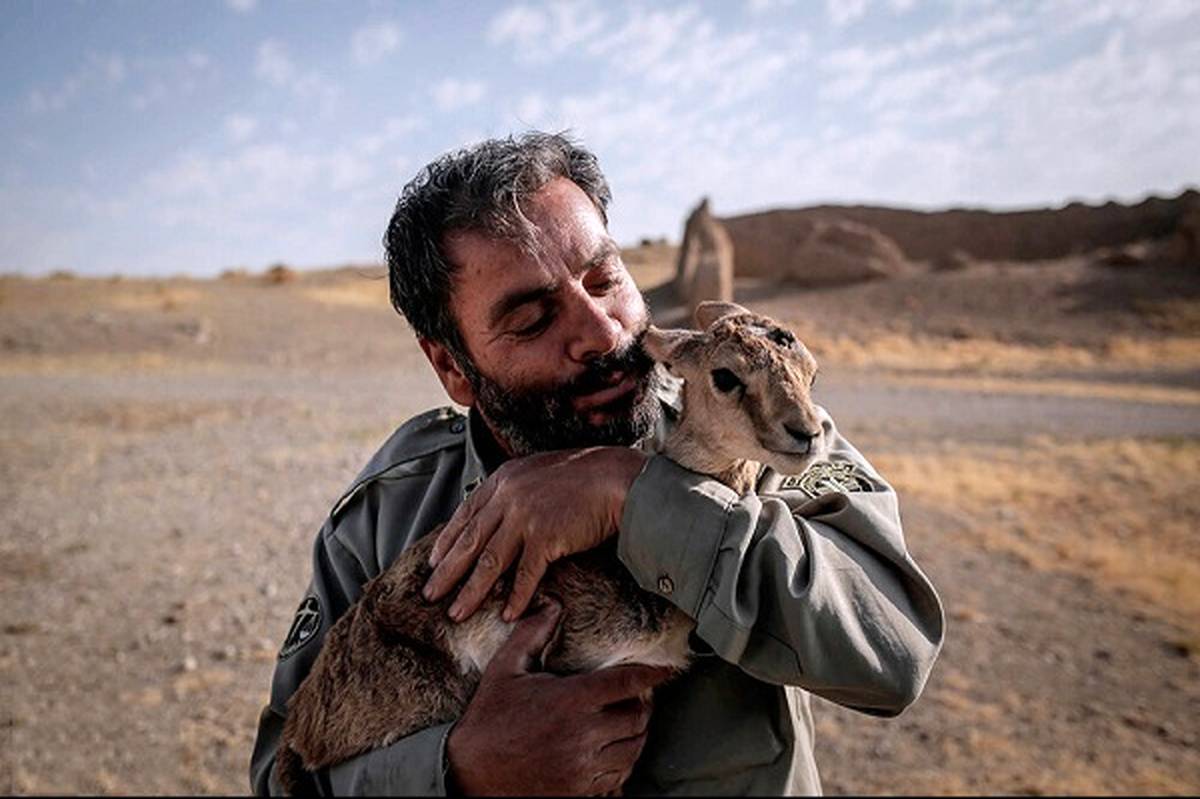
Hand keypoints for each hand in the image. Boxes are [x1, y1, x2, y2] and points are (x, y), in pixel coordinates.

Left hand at [423, 446, 647, 621]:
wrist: (616, 478)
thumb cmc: (584, 476)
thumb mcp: (538, 472)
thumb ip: (515, 490)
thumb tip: (500, 514)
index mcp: (503, 479)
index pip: (465, 515)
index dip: (446, 542)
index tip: (433, 563)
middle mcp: (508, 496)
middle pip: (469, 541)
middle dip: (447, 572)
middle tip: (429, 595)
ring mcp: (525, 517)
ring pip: (489, 562)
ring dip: (471, 592)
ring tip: (456, 614)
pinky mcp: (546, 537)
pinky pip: (525, 574)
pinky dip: (515, 597)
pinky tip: (507, 615)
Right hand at [447, 600, 672, 795]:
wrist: (468, 774)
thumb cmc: (487, 721)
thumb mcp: (504, 670)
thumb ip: (530, 634)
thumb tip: (551, 605)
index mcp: (570, 700)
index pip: (627, 683)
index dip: (651, 674)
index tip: (664, 669)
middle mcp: (583, 734)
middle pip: (637, 718)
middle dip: (642, 705)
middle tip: (636, 697)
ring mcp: (583, 767)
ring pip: (632, 750)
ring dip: (635, 735)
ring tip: (627, 724)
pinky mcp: (579, 791)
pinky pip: (617, 778)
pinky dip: (621, 764)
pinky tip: (611, 752)